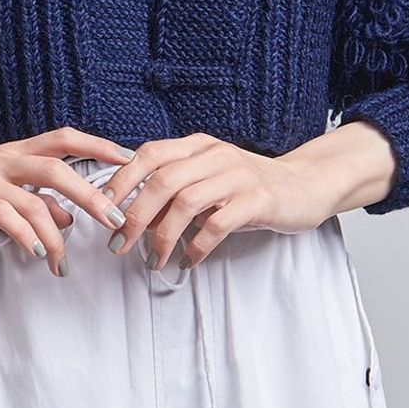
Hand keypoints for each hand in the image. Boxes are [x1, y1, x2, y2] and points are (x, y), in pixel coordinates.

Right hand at [0, 127, 135, 275]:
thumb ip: (30, 206)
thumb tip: (67, 216)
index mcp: (12, 154)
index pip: (63, 139)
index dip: (98, 144)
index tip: (131, 159)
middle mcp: (1, 158)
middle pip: (57, 165)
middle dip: (92, 193)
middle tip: (117, 221)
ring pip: (34, 195)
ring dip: (57, 232)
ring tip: (65, 262)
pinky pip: (3, 213)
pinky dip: (25, 234)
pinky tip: (36, 254)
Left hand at [100, 124, 398, 271]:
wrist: (306, 184)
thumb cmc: (249, 186)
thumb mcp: (208, 177)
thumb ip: (174, 187)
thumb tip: (129, 213)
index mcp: (197, 146)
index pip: (149, 154)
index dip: (121, 181)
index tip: (103, 211)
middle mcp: (215, 155)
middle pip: (162, 180)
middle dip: (134, 215)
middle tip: (119, 244)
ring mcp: (237, 176)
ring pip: (186, 202)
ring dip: (162, 235)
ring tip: (153, 260)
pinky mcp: (257, 200)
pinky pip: (217, 224)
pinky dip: (197, 246)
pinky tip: (189, 261)